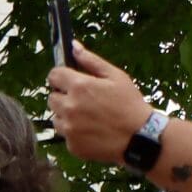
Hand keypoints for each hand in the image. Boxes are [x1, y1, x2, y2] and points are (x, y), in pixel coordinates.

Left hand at [48, 45, 156, 166]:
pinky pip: (64, 134)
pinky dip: (74, 131)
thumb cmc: (129, 103)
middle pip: (52, 97)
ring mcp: (68, 128)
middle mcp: (69, 107)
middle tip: (84, 100)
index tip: (69, 80)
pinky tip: (91, 129)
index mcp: (79, 87)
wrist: (139, 137)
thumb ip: (91, 61)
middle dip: (64, 96)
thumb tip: (74, 46)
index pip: (53, 76)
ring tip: (89, 116)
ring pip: (56, 117)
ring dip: (67, 115)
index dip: (61, 77)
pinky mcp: (70, 144)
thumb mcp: (115, 76)